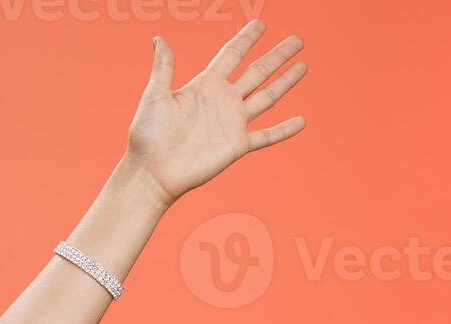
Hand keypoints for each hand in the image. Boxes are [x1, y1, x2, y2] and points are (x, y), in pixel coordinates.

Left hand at [122, 21, 307, 205]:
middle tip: (297, 40)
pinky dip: (284, 129)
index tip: (261, 24)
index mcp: (205, 85)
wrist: (151, 172)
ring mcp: (232, 123)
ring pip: (267, 97)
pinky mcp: (237, 145)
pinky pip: (266, 136)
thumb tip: (160, 39)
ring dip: (286, 81)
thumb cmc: (147, 135)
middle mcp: (223, 101)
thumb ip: (163, 67)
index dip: (247, 38)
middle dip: (277, 55)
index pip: (232, 55)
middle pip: (257, 72)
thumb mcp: (154, 96)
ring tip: (303, 65)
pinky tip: (302, 121)